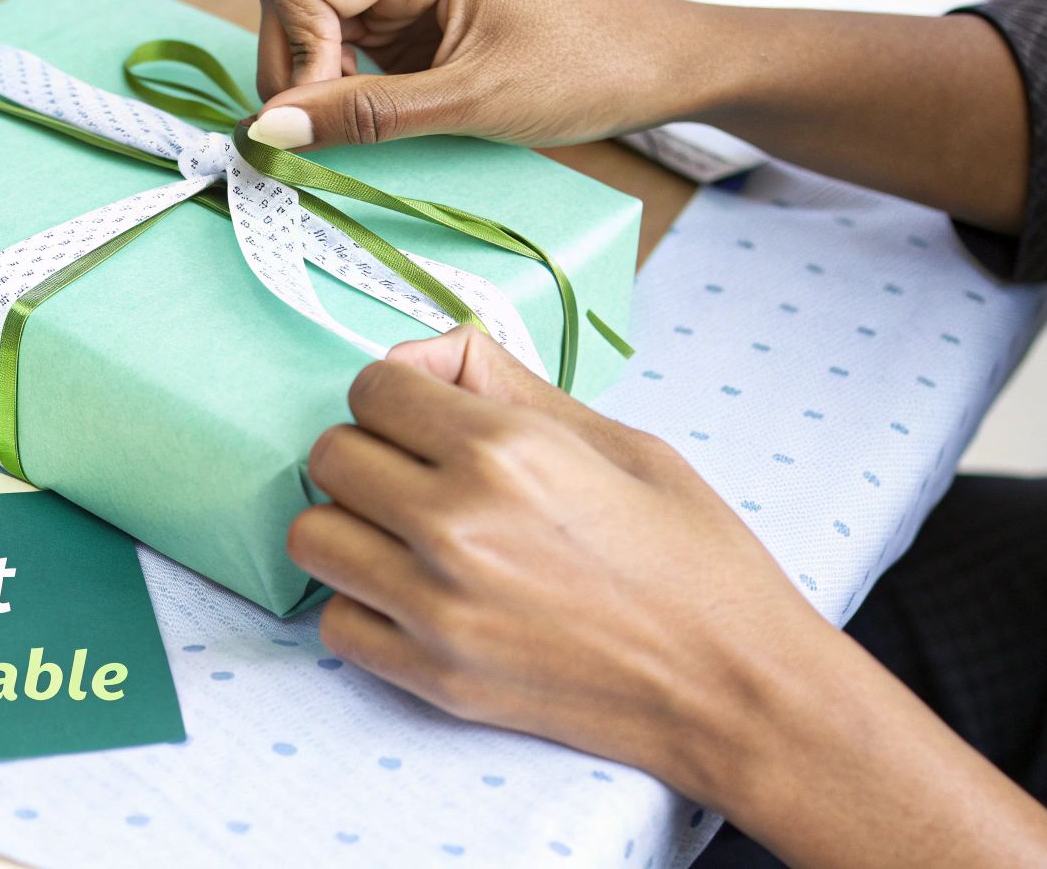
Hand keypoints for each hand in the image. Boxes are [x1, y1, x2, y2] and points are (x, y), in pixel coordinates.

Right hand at [248, 0, 719, 149]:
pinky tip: (379, 114)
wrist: (666, 65)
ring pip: (316, 15)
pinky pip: (353, 36)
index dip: (293, 58)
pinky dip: (347, 80)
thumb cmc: (591, 68)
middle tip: (325, 131)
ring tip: (361, 125)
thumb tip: (271, 130)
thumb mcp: (471, 102)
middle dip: (294, 65)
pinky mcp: (425, 6)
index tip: (309, 127)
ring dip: (319, 75)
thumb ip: (365, 114)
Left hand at [288, 326, 826, 805]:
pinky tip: (414, 597)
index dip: (398, 392)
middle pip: (330, 455)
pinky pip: (333, 621)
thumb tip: (431, 358)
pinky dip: (361, 605)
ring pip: (312, 537)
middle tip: (418, 472)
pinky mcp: (432, 677)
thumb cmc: (694, 562)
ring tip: (405, 533)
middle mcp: (455, 524)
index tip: (424, 413)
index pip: (372, 386)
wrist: (734, 688)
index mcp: (506, 450)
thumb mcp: (621, 441)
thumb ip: (511, 388)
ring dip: (351, 525)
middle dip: (369, 450)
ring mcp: (436, 607)